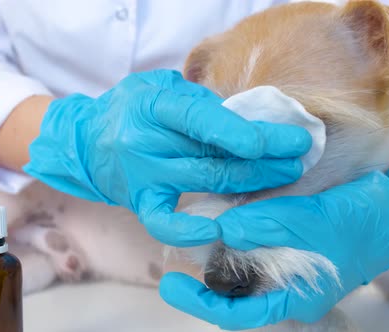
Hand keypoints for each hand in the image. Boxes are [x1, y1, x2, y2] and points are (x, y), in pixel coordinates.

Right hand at [23, 70, 311, 246]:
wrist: (88, 142)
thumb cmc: (132, 108)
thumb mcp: (160, 87)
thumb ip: (198, 101)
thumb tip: (246, 119)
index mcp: (151, 106)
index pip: (201, 120)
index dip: (242, 132)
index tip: (286, 137)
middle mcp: (144, 143)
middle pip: (212, 154)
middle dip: (264, 157)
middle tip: (301, 154)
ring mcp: (142, 177)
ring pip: (204, 183)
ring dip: (250, 183)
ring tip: (286, 176)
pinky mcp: (141, 203)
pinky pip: (166, 223)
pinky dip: (192, 231)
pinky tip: (221, 230)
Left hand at [159, 161, 388, 329]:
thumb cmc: (362, 221)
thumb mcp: (314, 221)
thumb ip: (268, 225)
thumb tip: (221, 229)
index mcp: (294, 297)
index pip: (239, 314)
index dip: (201, 303)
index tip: (170, 285)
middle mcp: (284, 286)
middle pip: (233, 291)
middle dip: (200, 275)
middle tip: (170, 252)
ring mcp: (284, 265)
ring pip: (238, 267)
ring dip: (213, 251)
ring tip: (187, 230)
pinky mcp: (285, 243)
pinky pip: (251, 244)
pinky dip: (232, 232)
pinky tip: (216, 215)